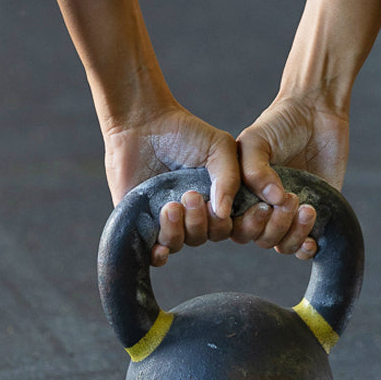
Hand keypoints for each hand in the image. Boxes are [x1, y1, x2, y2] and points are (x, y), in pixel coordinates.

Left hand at [103, 102, 240, 265]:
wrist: (142, 123)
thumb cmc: (184, 132)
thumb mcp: (219, 147)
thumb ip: (230, 178)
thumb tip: (224, 213)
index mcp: (215, 198)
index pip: (231, 224)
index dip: (239, 223)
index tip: (238, 210)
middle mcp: (193, 212)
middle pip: (207, 236)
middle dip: (202, 221)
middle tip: (191, 196)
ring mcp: (167, 219)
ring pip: (180, 243)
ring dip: (179, 230)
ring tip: (171, 206)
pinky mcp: (141, 222)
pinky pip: (152, 252)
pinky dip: (158, 256)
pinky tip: (159, 248)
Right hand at [235, 95, 350, 258]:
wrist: (315, 113)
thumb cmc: (280, 123)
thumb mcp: (256, 141)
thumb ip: (253, 170)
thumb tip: (272, 201)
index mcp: (240, 194)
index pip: (234, 225)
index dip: (245, 224)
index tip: (260, 207)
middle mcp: (261, 207)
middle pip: (258, 238)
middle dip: (273, 225)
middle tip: (288, 198)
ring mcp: (286, 214)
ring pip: (281, 244)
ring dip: (292, 234)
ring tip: (306, 208)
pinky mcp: (313, 216)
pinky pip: (304, 246)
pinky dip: (306, 249)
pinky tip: (311, 240)